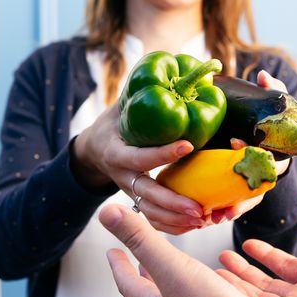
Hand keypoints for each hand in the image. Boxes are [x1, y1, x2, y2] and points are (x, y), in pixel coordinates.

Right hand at [73, 105, 205, 233]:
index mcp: (116, 152)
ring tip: (203, 219)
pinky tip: (194, 225)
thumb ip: (143, 92)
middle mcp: (122, 176)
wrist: (93, 149)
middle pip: (146, 194)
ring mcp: (129, 191)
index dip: (162, 153)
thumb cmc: (115, 123)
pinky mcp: (138, 200)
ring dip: (176, 219)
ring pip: (150, 212)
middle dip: (173, 202)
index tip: (187, 145)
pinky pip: (153, 219)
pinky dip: (172, 226)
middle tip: (199, 208)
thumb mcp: (122, 105)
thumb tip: (180, 70)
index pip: (139, 156)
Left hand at [99, 204, 296, 296]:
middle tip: (140, 260)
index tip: (111, 251)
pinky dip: (211, 286)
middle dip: (146, 275)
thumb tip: (107, 212)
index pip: (129, 284)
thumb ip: (142, 239)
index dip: (118, 266)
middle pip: (154, 293)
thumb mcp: (170, 268)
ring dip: (179, 280)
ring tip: (181, 266)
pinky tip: (222, 281)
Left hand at [209, 69, 289, 223]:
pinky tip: (211, 217)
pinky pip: (237, 203)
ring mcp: (257, 181)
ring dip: (233, 210)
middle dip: (244, 199)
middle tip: (227, 206)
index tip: (235, 144)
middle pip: (259, 188)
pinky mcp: (243, 188)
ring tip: (217, 217)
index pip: (273, 156)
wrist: (263, 134)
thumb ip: (271, 90)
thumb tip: (263, 76)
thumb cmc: (269, 119)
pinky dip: (226, 211)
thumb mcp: (270, 104)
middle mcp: (271, 170)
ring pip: (248, 201)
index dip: (257, 154)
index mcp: (280, 151)